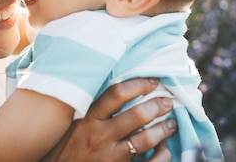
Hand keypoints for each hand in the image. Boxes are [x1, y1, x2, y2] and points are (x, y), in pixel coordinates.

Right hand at [43, 78, 176, 160]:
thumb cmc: (64, 150)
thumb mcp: (73, 126)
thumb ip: (92, 111)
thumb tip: (118, 93)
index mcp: (88, 120)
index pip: (116, 94)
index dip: (139, 85)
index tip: (153, 82)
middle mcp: (100, 136)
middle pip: (137, 115)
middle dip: (158, 106)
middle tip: (168, 102)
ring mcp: (110, 157)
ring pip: (146, 139)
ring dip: (164, 129)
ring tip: (171, 124)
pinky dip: (161, 156)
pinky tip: (164, 150)